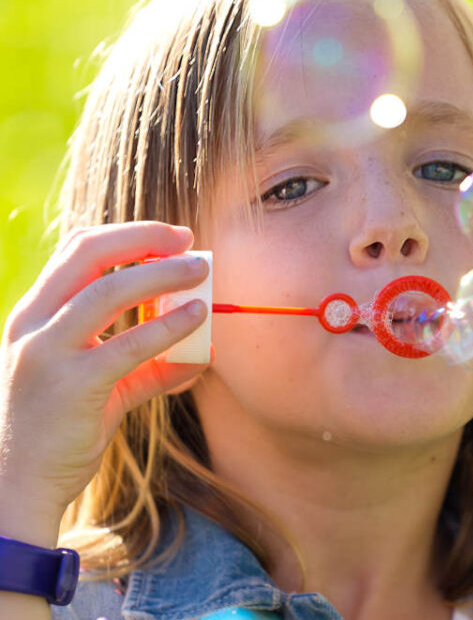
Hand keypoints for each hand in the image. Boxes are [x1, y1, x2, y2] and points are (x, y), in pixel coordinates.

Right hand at [0, 221, 209, 539]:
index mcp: (34, 314)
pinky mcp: (72, 385)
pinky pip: (128, 345)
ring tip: (201, 272)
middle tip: (189, 241)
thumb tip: (203, 353)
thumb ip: (148, 366)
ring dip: (161, 275)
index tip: (172, 237)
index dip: (128, 235)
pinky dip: (167, 326)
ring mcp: (47, 353)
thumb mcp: (105, 387)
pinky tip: (197, 317)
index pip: (77, 251)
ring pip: (108, 292)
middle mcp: (32, 325)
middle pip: (87, 255)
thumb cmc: (61, 432)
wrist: (20, 485)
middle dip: (142, 239)